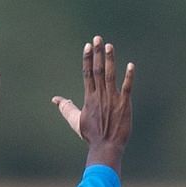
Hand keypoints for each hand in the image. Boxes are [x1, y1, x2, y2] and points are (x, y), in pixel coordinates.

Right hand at [52, 36, 135, 164]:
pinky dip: (129, 77)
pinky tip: (130, 65)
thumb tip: (55, 100)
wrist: (105, 147)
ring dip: (110, 60)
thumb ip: (66, 108)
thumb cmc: (91, 136)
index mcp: (89, 98)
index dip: (88, 59)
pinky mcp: (124, 105)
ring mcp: (112, 100)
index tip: (87, 46)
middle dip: (97, 53)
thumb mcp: (75, 121)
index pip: (87, 74)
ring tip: (109, 46)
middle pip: (98, 71)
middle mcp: (100, 96)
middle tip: (97, 38)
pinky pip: (127, 88)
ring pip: (110, 76)